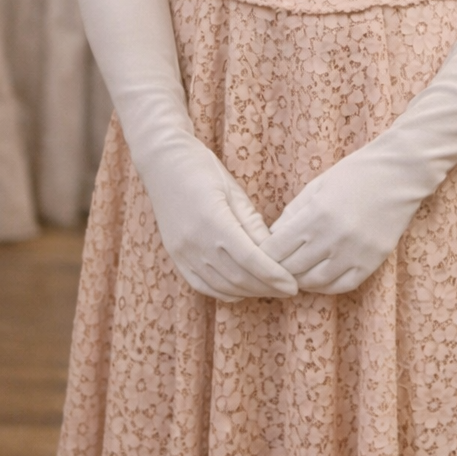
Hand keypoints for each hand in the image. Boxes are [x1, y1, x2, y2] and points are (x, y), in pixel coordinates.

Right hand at [150, 132, 298, 301]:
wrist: (163, 163)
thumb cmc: (203, 169)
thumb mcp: (234, 191)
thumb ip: (253, 224)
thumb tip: (275, 253)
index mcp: (213, 221)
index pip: (250, 259)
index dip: (273, 276)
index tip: (293, 286)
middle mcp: (195, 242)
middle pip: (237, 277)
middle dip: (266, 288)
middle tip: (288, 289)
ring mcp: (182, 253)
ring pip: (221, 286)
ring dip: (248, 292)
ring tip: (270, 290)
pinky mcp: (176, 257)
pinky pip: (202, 285)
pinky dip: (224, 292)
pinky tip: (242, 289)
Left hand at [261, 138, 427, 294]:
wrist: (399, 174)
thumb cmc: (354, 174)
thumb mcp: (316, 187)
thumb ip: (292, 214)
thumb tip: (272, 238)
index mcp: (315, 215)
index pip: (276, 249)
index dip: (262, 256)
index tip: (256, 256)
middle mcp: (333, 238)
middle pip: (292, 269)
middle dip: (277, 270)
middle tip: (271, 268)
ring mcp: (353, 253)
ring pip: (314, 282)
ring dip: (299, 280)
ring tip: (293, 274)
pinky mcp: (371, 262)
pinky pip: (341, 286)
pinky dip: (325, 286)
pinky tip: (317, 278)